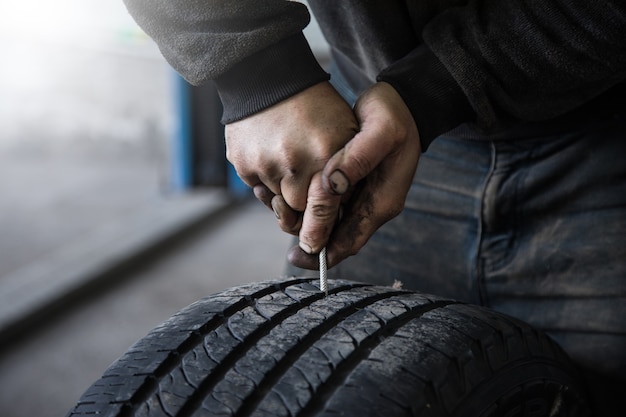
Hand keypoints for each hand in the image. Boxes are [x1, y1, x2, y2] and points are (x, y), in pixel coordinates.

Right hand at [225, 81, 358, 244]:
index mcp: (326, 156)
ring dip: (283, 193)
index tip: (318, 240)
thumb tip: (341, 212)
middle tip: (305, 195)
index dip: (323, 225)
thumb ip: (347, 171)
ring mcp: (266, 164)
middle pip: (300, 212)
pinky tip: (271, 156)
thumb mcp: (344, 131)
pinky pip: (258, 189)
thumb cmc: (314, 107)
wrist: (269, 78)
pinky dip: (265, 180)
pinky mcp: (243, 164)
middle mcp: (295, 164)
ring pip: (277, 203)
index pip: (328, 209)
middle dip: (304, 210)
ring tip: (289, 165)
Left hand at [288, 82, 421, 268]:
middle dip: (307, 235)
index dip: (323, 253)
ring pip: (328, 222)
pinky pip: (326, 204)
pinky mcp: (351, 184)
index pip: (350, 241)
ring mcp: (362, 196)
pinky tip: (284, 190)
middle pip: (335, 237)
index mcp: (382, 202)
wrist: (403, 102)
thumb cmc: (395, 114)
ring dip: (302, 219)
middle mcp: (371, 205)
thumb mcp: (381, 131)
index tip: (296, 255)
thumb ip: (358, 158)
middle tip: (280, 217)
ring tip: (277, 203)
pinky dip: (305, 202)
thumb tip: (331, 185)